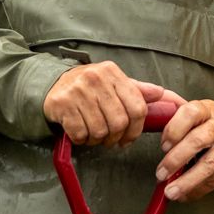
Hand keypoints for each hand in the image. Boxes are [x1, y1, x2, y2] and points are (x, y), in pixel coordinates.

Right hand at [44, 61, 181, 145]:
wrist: (53, 83)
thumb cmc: (89, 86)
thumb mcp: (113, 83)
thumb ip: (137, 89)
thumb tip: (161, 93)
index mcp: (113, 72)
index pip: (137, 107)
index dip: (136, 130)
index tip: (129, 138)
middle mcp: (96, 78)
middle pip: (119, 122)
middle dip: (116, 137)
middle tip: (109, 139)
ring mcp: (78, 90)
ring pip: (99, 131)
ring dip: (97, 140)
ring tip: (93, 135)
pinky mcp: (62, 104)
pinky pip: (80, 133)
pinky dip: (82, 140)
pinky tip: (80, 132)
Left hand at [156, 100, 213, 200]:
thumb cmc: (207, 126)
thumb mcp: (194, 118)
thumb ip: (176, 127)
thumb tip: (154, 147)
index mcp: (206, 108)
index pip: (190, 113)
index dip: (174, 130)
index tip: (163, 146)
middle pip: (198, 140)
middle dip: (176, 160)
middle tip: (161, 174)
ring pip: (209, 164)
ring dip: (187, 181)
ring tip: (171, 192)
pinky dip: (198, 190)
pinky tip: (185, 195)